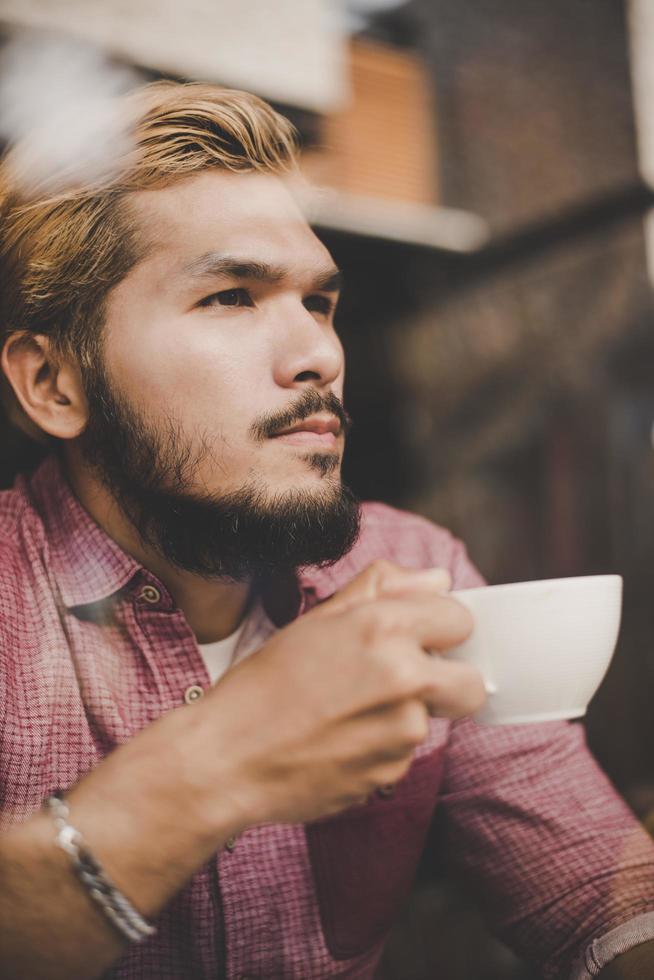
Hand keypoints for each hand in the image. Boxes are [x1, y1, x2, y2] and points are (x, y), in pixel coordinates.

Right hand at [196, 561, 484, 828]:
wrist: (228, 757)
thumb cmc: (265, 684)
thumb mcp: (318, 619)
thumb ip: (383, 589)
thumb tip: (438, 580)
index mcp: (383, 627)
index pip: (461, 620)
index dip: (441, 629)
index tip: (421, 638)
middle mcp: (404, 676)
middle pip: (472, 682)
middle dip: (448, 681)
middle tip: (402, 681)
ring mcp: (402, 731)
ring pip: (435, 720)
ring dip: (406, 716)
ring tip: (348, 712)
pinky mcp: (392, 772)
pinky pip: (406, 754)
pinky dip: (383, 748)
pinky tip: (341, 741)